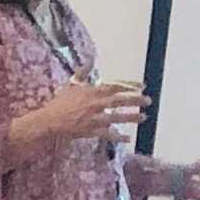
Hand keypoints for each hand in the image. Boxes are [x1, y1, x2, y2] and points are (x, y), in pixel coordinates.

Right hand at [25, 79, 149, 145]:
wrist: (51, 120)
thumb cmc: (60, 102)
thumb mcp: (71, 84)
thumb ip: (82, 72)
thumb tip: (89, 61)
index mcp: (93, 91)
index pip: (115, 87)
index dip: (130, 86)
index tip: (142, 86)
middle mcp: (97, 104)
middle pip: (120, 101)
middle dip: (136, 100)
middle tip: (148, 101)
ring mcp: (95, 118)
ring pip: (117, 118)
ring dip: (132, 117)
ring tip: (144, 117)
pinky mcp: (92, 131)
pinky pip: (108, 135)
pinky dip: (119, 137)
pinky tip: (128, 138)